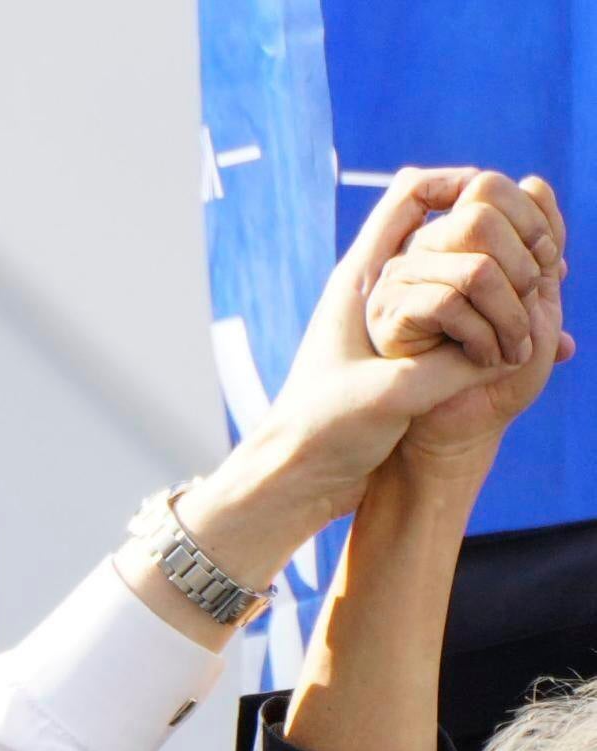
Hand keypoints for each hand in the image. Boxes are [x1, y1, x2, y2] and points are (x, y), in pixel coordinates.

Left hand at [182, 166, 563, 588]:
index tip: (498, 202)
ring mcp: (398, 319)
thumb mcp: (390, 397)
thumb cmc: (321, 435)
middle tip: (543, 264)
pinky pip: (467, 317)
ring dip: (507, 279)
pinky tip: (528, 341)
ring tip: (546, 299)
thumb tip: (513, 346)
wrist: (292, 479)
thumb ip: (448, 366)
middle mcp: (381, 290)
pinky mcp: (410, 353)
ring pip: (466, 270)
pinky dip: (498, 319)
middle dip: (502, 235)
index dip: (458, 183)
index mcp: (362, 280)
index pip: (412, 194)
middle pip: (452, 224)